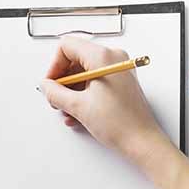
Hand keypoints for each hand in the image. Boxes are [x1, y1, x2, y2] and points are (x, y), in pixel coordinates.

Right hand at [39, 36, 166, 164]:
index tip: (51, 83)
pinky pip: (97, 82)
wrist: (142, 141)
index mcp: (103, 57)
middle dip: (64, 81)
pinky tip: (78, 113)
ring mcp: (120, 71)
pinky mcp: (123, 83)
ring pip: (86, 73)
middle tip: (57, 99)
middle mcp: (114, 59)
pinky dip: (85, 96)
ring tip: (68, 111)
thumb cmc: (120, 124)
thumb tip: (46, 86)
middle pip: (77, 60)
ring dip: (73, 92)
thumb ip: (55, 92)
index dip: (55, 66)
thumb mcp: (78, 106)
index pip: (68, 47)